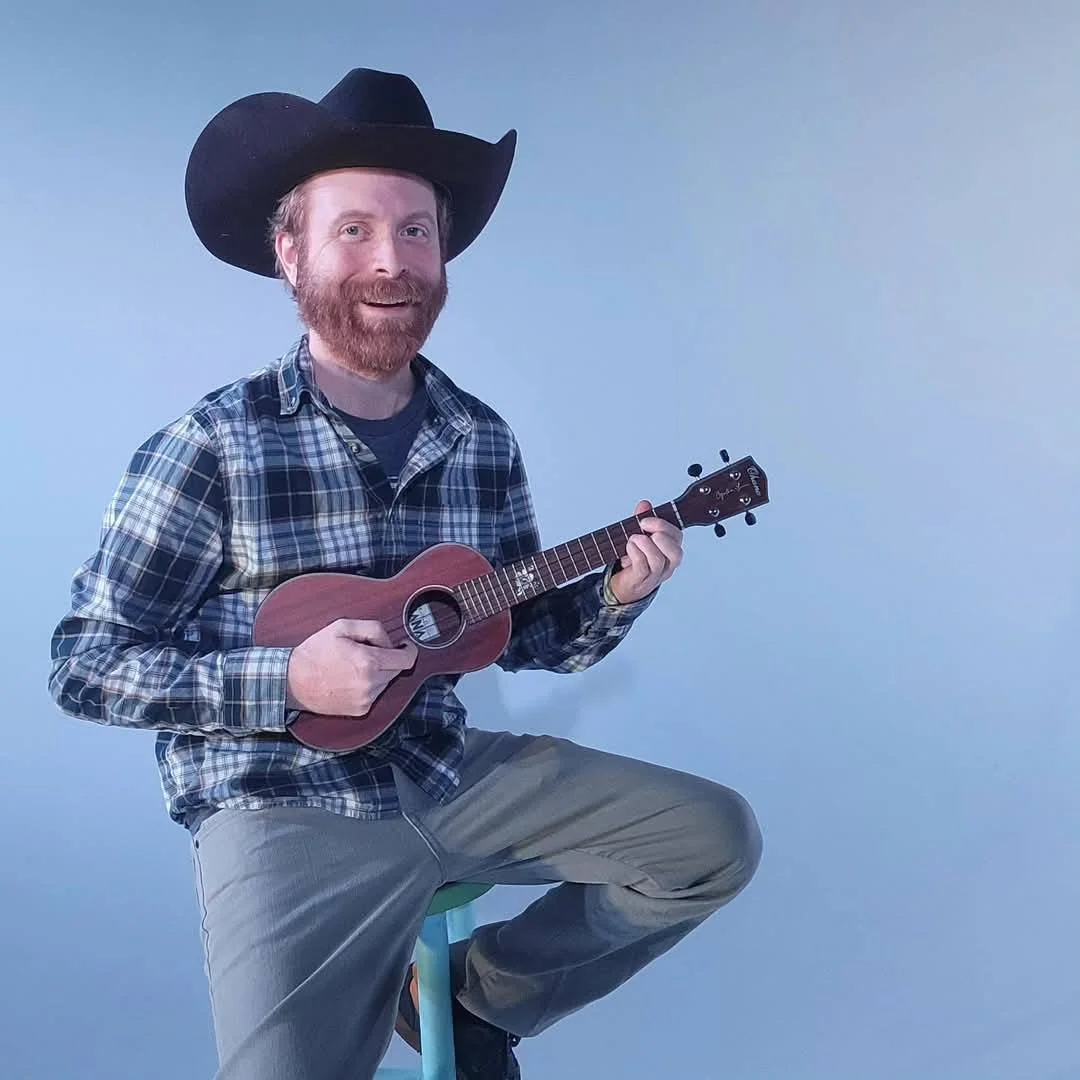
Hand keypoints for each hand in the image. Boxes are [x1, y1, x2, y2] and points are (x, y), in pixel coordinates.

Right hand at [285, 619, 417, 715]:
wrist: (292, 682)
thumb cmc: (314, 653)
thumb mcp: (341, 627)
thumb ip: (372, 629)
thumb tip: (389, 641)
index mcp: (368, 662)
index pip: (406, 659)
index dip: (409, 650)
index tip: (405, 645)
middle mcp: (370, 684)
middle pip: (397, 669)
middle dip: (388, 658)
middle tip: (367, 651)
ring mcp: (366, 699)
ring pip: (386, 681)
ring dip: (378, 671)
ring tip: (354, 665)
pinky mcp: (360, 710)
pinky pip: (375, 693)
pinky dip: (369, 684)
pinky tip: (350, 678)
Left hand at [608, 499, 683, 604]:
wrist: (623, 584)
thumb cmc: (635, 558)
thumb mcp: (639, 534)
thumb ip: (643, 519)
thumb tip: (645, 504)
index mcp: (670, 550)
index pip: (677, 536)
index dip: (663, 525)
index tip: (644, 520)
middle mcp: (667, 564)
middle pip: (676, 552)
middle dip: (660, 534)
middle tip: (642, 526)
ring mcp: (655, 575)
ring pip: (658, 560)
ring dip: (643, 544)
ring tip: (632, 539)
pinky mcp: (641, 581)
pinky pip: (642, 567)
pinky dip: (634, 553)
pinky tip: (628, 547)